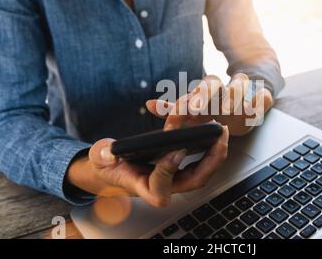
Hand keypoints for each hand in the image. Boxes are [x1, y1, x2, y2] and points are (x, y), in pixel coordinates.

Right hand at [66, 126, 228, 207]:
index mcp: (143, 187)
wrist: (115, 168)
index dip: (167, 173)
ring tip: (221, 132)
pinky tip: (214, 132)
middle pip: (193, 182)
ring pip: (202, 173)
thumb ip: (102, 156)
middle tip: (219, 140)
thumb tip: (109, 153)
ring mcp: (175, 179)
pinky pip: (201, 163)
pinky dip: (210, 149)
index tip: (174, 151)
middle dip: (210, 163)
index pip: (159, 191)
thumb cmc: (109, 165)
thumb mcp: (101, 158)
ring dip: (215, 154)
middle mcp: (164, 186)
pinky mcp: (181, 170)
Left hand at [146, 74, 273, 135]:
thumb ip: (173, 110)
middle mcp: (222, 89)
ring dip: (234, 95)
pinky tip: (258, 104)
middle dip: (204, 94)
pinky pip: (263, 96)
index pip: (193, 92)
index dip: (183, 104)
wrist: (246, 101)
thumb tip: (148, 105)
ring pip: (240, 82)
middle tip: (195, 109)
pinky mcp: (260, 100)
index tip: (177, 120)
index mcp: (206, 92)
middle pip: (213, 82)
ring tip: (228, 110)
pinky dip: (261, 99)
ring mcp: (242, 94)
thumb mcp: (194, 113)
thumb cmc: (216, 109)